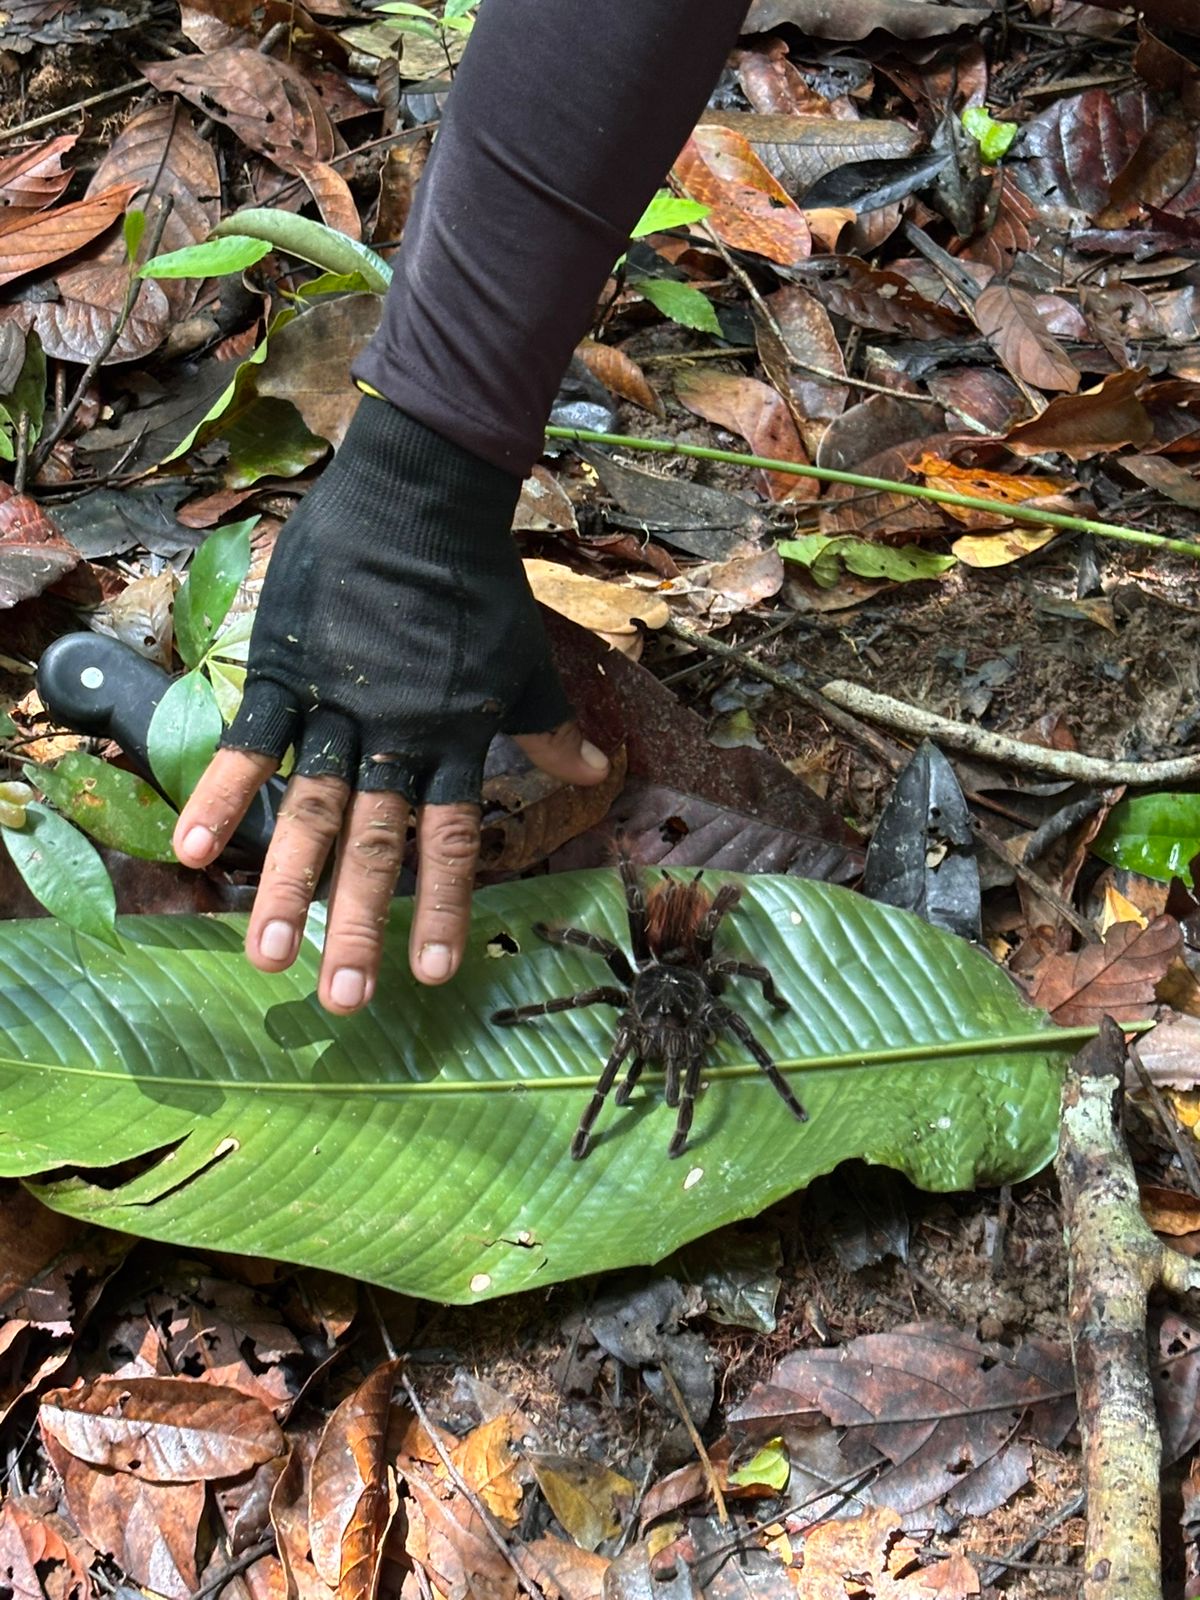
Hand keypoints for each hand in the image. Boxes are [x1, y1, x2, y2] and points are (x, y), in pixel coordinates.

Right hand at [172, 396, 609, 1013]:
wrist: (419, 496)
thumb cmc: (474, 581)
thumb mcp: (524, 661)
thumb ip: (549, 728)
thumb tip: (599, 776)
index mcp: (456, 738)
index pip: (454, 838)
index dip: (443, 905)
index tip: (431, 975)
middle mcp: (399, 735)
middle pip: (381, 842)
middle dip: (361, 923)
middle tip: (343, 1000)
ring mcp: (339, 704)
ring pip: (315, 805)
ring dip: (288, 881)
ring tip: (263, 952)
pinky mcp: (286, 668)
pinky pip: (252, 739)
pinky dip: (224, 790)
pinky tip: (191, 849)